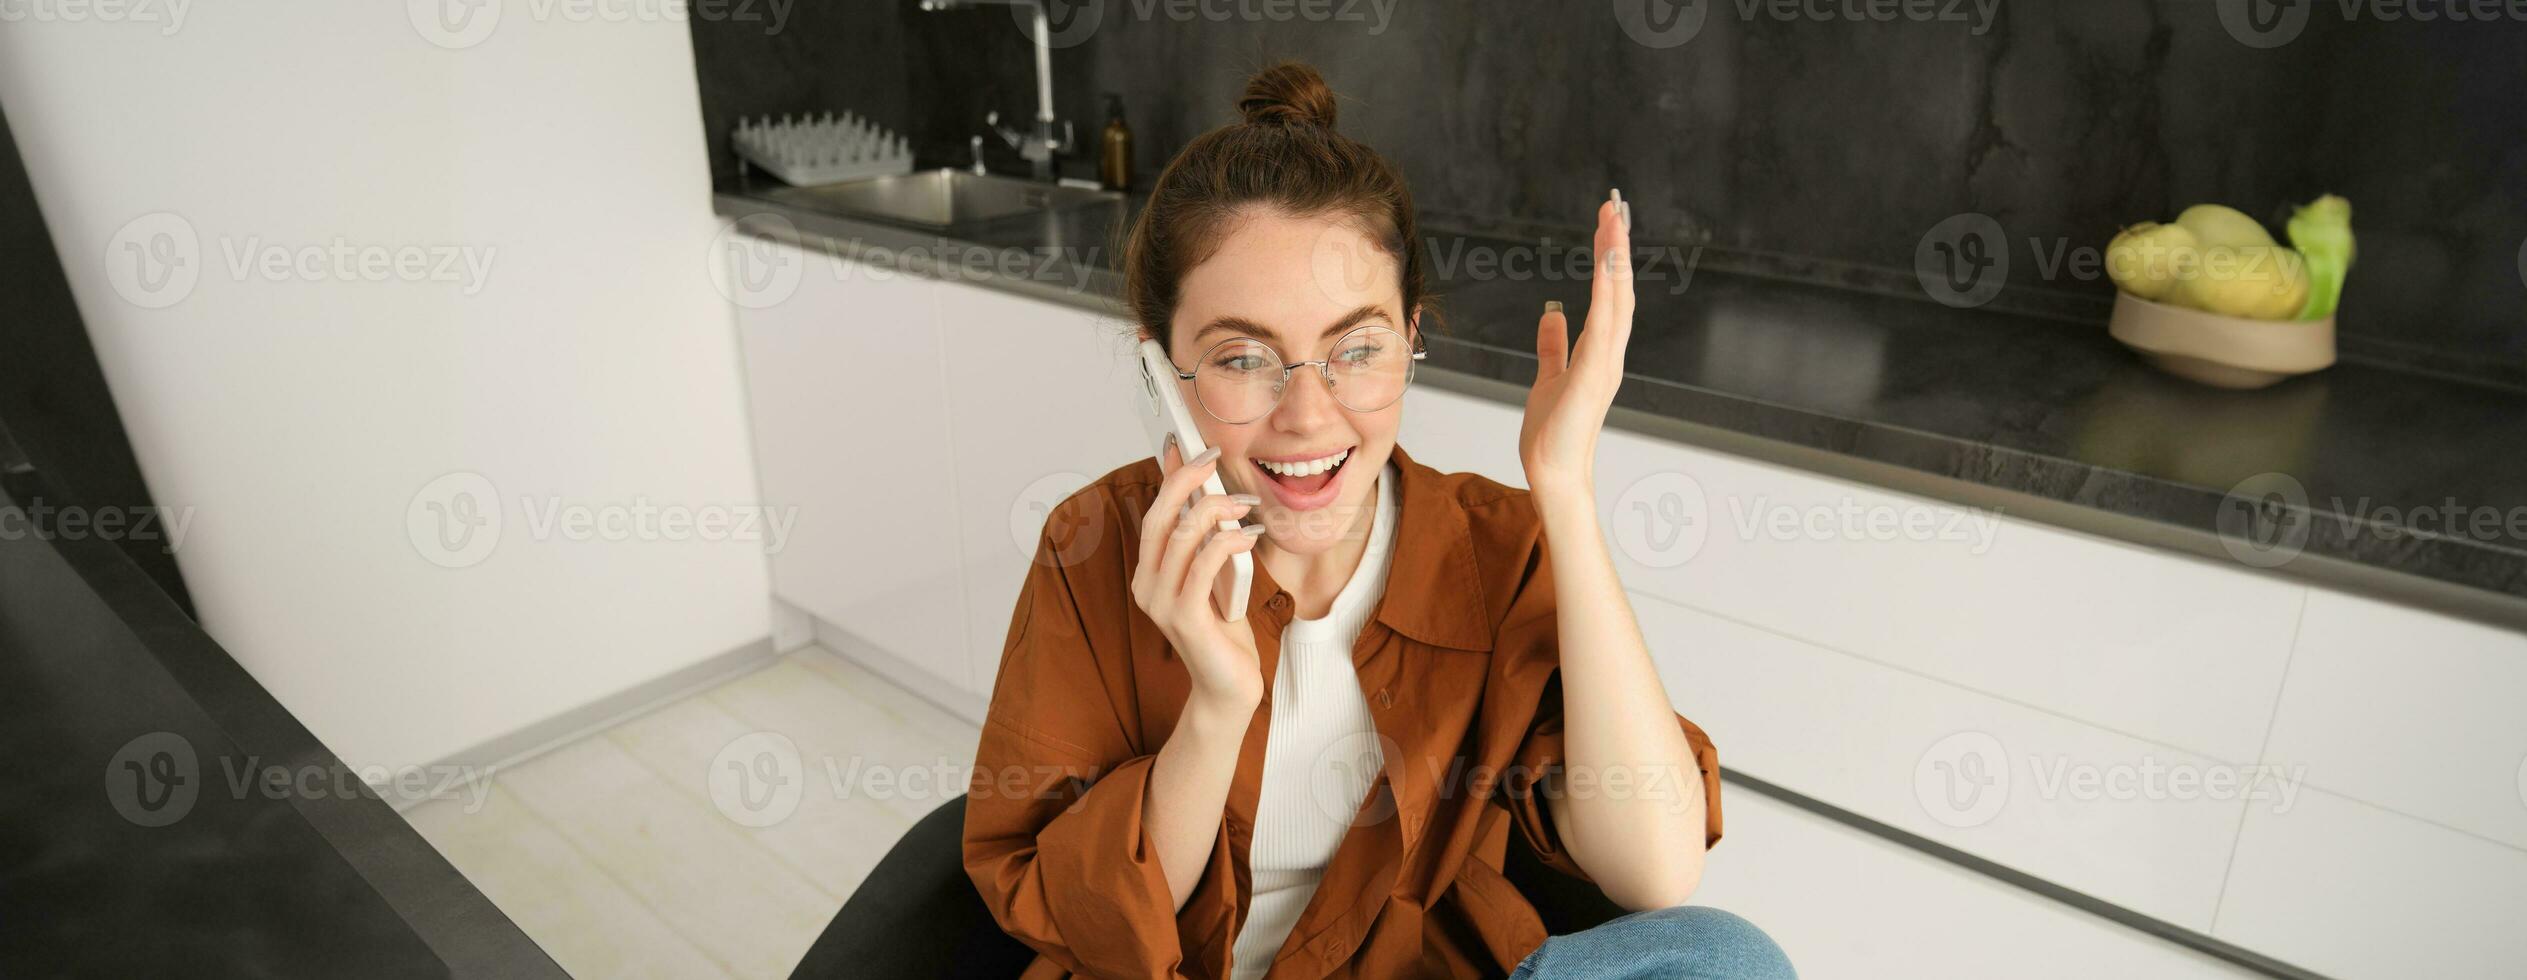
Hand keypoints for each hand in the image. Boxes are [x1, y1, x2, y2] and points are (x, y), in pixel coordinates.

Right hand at [1132, 438, 1266, 709]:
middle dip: (1186, 481)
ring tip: (1245, 504)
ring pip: (1182, 537)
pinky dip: (1226, 542)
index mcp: (1148, 574)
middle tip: (1214, 460)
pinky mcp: (1184, 618)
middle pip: (1160, 518)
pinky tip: (1248, 535)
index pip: (1154, 515)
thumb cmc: (1225, 631)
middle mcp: (1146, 586)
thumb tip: (1208, 495)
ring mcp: (1160, 604)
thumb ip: (1205, 542)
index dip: (1169, 478)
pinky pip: (1203, 565)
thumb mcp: (1214, 577)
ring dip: (1216, 510)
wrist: (1229, 687)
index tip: (1189, 446)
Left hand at [1520, 192, 1633, 498]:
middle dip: (1617, 246)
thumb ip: (1554, 346)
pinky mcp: (1593, 372)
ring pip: (1616, 298)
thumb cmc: (1551, 435)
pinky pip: (1603, 322)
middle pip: (1619, 289)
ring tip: (1613, 219)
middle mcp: (1610, 353)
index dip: (1609, 259)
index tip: (1606, 224)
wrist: (1552, 473)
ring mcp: (1606, 362)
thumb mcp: (1548, 377)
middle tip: (1615, 205)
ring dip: (1615, 257)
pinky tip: (1606, 261)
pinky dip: (1607, 289)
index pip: (1608, 295)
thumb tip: (1553, 315)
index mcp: (1600, 352)